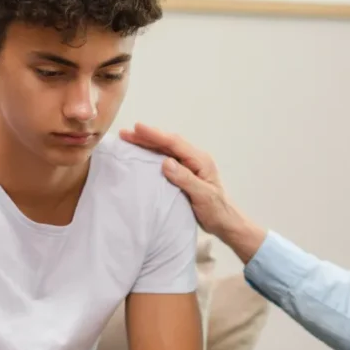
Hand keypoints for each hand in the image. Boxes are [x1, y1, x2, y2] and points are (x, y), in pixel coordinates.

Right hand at [119, 124, 266, 260]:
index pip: (175, 143)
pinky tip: (140, 154)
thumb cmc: (216, 210)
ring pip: (165, 150)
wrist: (223, 221)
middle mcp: (194, 159)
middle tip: (126, 133)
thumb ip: (185, 179)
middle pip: (168, 143)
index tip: (138, 128)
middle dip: (147, 136)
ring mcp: (188, 165)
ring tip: (128, 139)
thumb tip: (165, 163)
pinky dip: (151, 155)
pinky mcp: (183, 173)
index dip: (156, 135)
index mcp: (200, 160)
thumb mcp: (203, 196)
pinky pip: (165, 159)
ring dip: (147, 144)